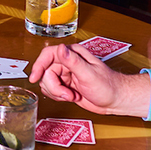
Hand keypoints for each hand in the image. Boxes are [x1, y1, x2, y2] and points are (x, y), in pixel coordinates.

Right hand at [30, 42, 150, 117]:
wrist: (115, 100)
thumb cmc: (108, 86)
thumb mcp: (89, 74)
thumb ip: (73, 61)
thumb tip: (61, 49)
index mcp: (72, 54)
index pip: (48, 54)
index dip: (39, 65)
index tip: (34, 78)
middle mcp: (67, 62)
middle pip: (46, 72)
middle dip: (54, 87)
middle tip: (67, 94)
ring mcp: (65, 74)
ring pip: (47, 82)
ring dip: (57, 93)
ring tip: (72, 96)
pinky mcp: (65, 85)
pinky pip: (51, 90)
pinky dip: (59, 97)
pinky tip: (72, 97)